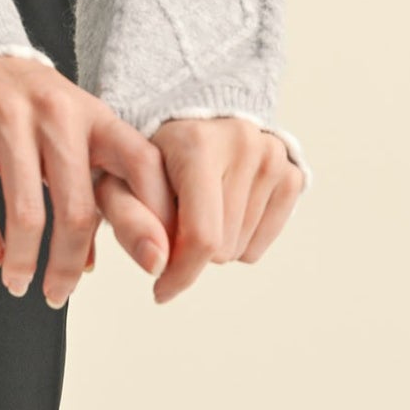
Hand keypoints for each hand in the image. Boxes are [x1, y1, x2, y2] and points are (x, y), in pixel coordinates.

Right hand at [0, 58, 172, 306]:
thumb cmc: (29, 102)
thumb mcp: (73, 130)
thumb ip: (90, 187)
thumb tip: (92, 264)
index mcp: (96, 116)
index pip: (143, 166)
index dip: (157, 217)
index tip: (156, 265)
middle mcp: (58, 114)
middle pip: (78, 210)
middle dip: (68, 266)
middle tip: (56, 295)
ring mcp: (9, 118)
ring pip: (27, 213)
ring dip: (23, 262)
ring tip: (18, 283)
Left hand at [95, 115, 304, 305]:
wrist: (187, 120)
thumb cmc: (148, 158)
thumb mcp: (118, 181)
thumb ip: (128, 220)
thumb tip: (156, 265)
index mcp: (197, 143)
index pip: (201, 235)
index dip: (180, 273)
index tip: (160, 289)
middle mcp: (242, 144)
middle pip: (222, 248)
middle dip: (192, 251)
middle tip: (175, 222)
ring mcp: (272, 157)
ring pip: (242, 250)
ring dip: (215, 245)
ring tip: (198, 209)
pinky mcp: (291, 172)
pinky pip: (264, 241)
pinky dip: (239, 239)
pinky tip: (222, 209)